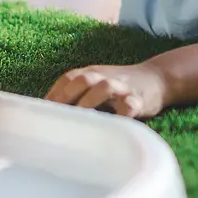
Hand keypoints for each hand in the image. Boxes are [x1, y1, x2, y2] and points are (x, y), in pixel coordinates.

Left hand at [45, 63, 167, 118]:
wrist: (157, 78)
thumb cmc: (117, 88)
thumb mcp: (95, 83)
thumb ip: (75, 95)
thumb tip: (47, 116)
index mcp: (90, 73)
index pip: (67, 79)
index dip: (53, 95)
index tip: (40, 115)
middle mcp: (104, 77)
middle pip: (83, 80)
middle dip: (67, 98)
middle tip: (56, 119)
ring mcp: (122, 88)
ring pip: (105, 88)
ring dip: (90, 102)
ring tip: (80, 121)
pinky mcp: (139, 100)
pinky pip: (130, 105)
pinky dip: (121, 114)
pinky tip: (112, 124)